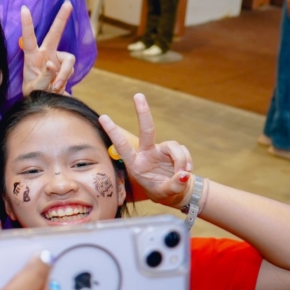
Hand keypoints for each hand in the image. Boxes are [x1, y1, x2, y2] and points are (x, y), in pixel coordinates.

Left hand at [20, 2, 75, 95]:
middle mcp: (45, 53)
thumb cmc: (34, 91)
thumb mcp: (34, 87)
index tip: (24, 8)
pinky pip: (71, 69)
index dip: (27, 24)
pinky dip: (66, 79)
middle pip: (55, 33)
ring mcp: (57, 58)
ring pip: (69, 61)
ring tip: (55, 86)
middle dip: (62, 18)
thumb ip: (43, 77)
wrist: (43, 99)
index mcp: (31, 56)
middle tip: (68, 3)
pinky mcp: (65, 64)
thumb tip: (52, 64)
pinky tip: (58, 86)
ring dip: (64, 75)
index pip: (29, 38)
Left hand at [99, 92, 193, 208]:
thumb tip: (184, 174)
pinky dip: (186, 161)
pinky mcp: (173, 150)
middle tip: (138, 95)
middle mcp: (146, 153)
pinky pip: (183, 151)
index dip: (114, 132)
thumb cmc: (162, 191)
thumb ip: (173, 185)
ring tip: (183, 174)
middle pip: (147, 129)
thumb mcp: (164, 193)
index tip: (103, 117)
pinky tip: (186, 172)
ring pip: (173, 146)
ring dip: (180, 160)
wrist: (175, 192)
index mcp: (135, 163)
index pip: (123, 146)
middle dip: (142, 112)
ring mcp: (160, 150)